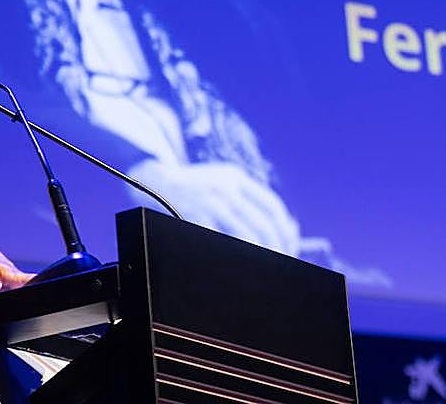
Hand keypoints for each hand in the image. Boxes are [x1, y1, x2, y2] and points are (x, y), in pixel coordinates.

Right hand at [129, 159, 300, 255]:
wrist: (155, 178)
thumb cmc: (195, 186)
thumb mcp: (223, 181)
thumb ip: (249, 198)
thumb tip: (288, 226)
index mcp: (236, 177)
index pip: (272, 205)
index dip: (285, 229)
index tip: (290, 245)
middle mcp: (226, 187)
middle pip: (262, 222)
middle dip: (276, 246)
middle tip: (282, 262)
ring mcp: (210, 201)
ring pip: (246, 234)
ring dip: (260, 254)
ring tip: (265, 268)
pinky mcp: (193, 215)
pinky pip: (220, 240)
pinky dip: (234, 253)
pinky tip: (239, 263)